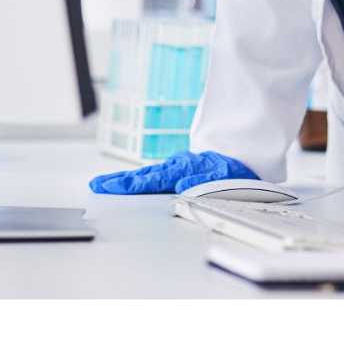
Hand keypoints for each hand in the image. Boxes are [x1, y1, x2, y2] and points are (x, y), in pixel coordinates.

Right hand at [88, 150, 259, 193]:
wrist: (247, 156)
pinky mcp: (178, 169)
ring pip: (146, 174)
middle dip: (117, 180)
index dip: (128, 184)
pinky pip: (153, 174)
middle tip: (96, 184)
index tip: (109, 187)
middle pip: (142, 175)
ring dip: (124, 179)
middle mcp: (177, 166)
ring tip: (104, 183)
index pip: (151, 180)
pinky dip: (138, 178)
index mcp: (184, 169)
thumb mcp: (226, 178)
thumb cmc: (236, 170)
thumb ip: (204, 182)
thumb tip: (182, 184)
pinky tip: (128, 182)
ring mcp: (176, 166)